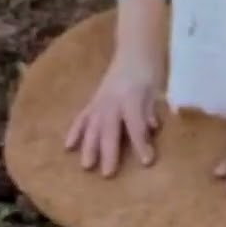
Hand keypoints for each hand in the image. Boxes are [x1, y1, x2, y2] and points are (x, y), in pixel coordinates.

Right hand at [65, 50, 163, 176]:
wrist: (134, 52)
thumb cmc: (149, 73)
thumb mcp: (156, 91)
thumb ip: (152, 110)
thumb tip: (152, 128)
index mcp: (131, 98)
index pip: (136, 125)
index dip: (141, 144)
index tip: (146, 162)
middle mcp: (112, 101)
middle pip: (109, 130)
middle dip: (108, 152)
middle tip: (107, 174)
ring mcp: (100, 102)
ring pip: (92, 127)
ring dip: (88, 147)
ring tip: (86, 166)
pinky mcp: (93, 102)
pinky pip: (82, 118)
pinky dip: (75, 132)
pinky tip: (68, 146)